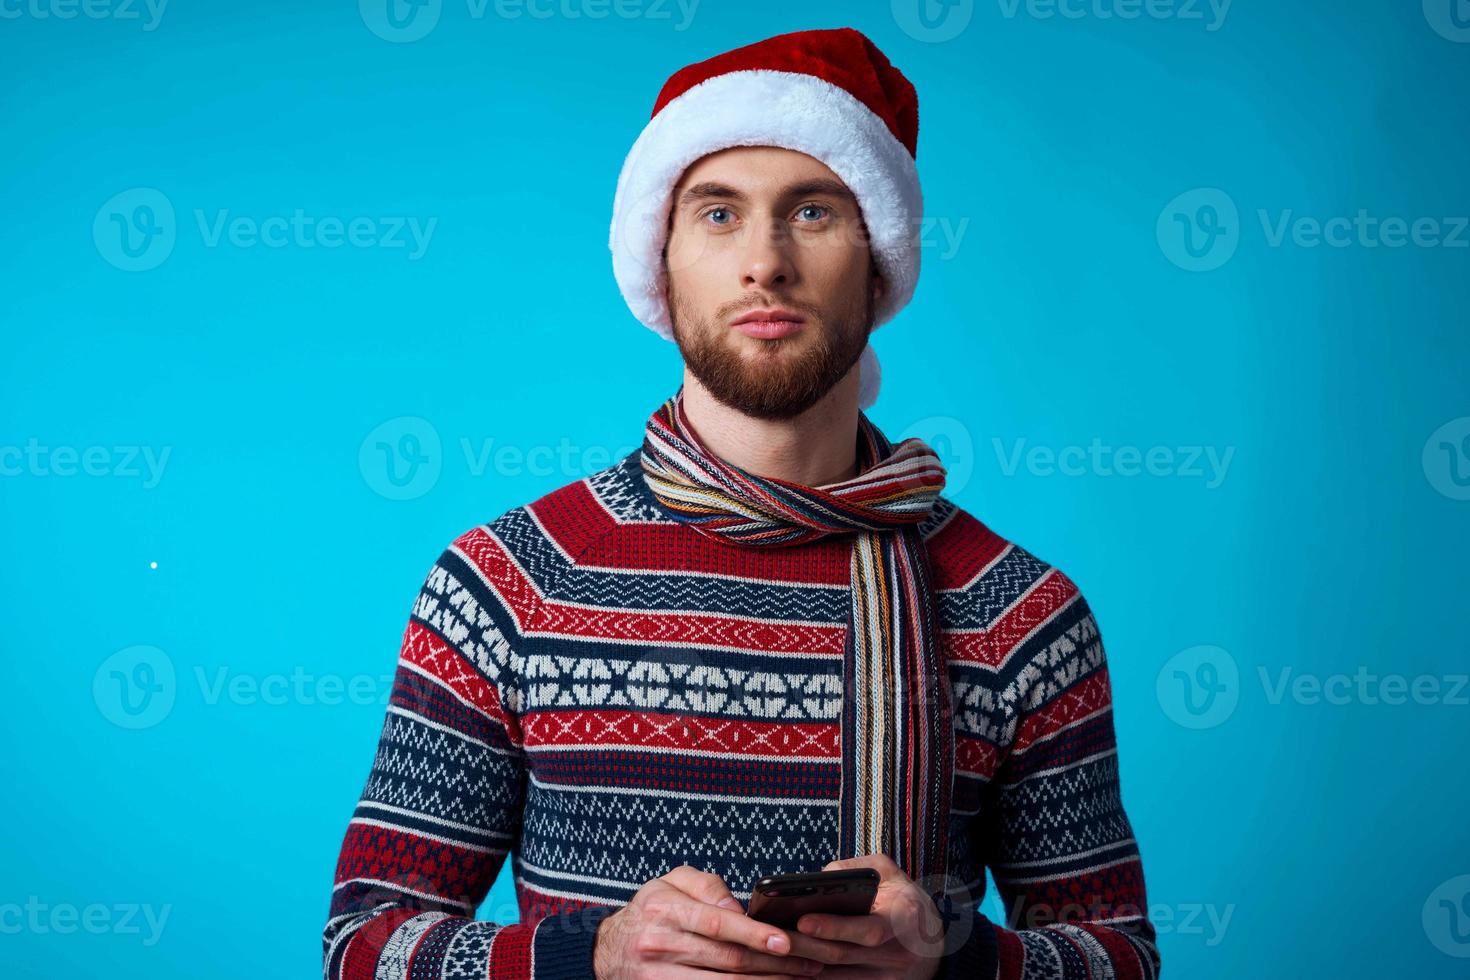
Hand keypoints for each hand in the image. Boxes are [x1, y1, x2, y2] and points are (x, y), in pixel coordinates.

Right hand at [593, 864, 825, 979]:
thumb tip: (738, 908)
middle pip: (727, 960)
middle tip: (810, 963)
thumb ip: (705, 886)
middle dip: (774, 965)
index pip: (717, 923)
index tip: (786, 941)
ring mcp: (660, 976)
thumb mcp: (670, 883)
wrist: (606, 951)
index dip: (755, 934)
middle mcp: (660, 944)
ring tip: (800, 979)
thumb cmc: (650, 910)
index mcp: (664, 909)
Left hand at [781, 855, 947, 979]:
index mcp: (902, 919)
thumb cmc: (904, 899)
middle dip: (804, 947)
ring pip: (836, 977)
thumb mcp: (889, 873)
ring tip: (770, 953)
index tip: (803, 919)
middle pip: (842, 955)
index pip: (867, 929)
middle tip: (771, 937)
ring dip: (801, 967)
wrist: (933, 941)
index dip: (834, 927)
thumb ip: (856, 868)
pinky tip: (788, 971)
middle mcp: (895, 954)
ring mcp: (886, 978)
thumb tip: (820, 878)